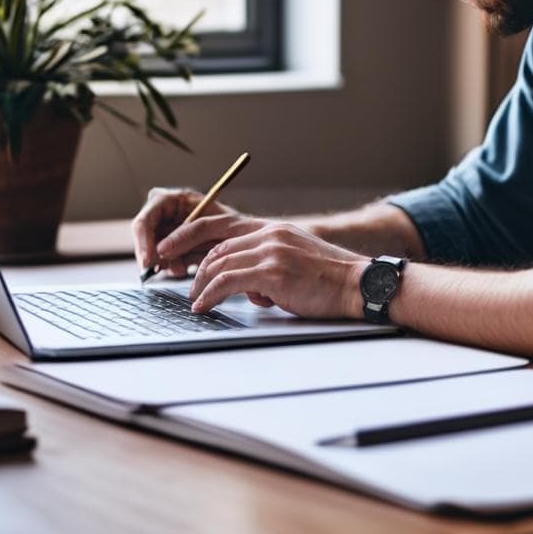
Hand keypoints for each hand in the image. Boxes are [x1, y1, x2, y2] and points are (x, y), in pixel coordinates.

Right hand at [131, 187, 238, 275]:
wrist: (244, 238)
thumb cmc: (234, 226)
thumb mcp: (214, 227)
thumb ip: (187, 235)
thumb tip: (160, 252)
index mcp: (174, 199)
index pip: (145, 219)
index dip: (142, 241)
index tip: (148, 261)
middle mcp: (166, 211)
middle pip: (143, 235)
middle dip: (152, 255)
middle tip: (162, 269)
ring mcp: (166, 228)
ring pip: (151, 249)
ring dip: (164, 262)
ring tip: (182, 268)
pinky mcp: (170, 245)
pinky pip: (161, 259)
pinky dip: (171, 266)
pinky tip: (184, 267)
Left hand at [156, 215, 367, 317]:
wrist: (357, 284)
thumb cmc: (329, 279)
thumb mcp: (294, 260)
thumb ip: (267, 264)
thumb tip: (246, 285)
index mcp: (273, 229)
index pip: (223, 227)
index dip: (193, 237)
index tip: (175, 249)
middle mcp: (270, 234)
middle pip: (217, 247)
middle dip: (195, 267)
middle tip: (186, 285)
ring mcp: (271, 251)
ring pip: (219, 264)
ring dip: (201, 285)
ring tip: (195, 301)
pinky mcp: (272, 272)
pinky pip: (228, 282)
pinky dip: (210, 295)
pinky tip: (204, 305)